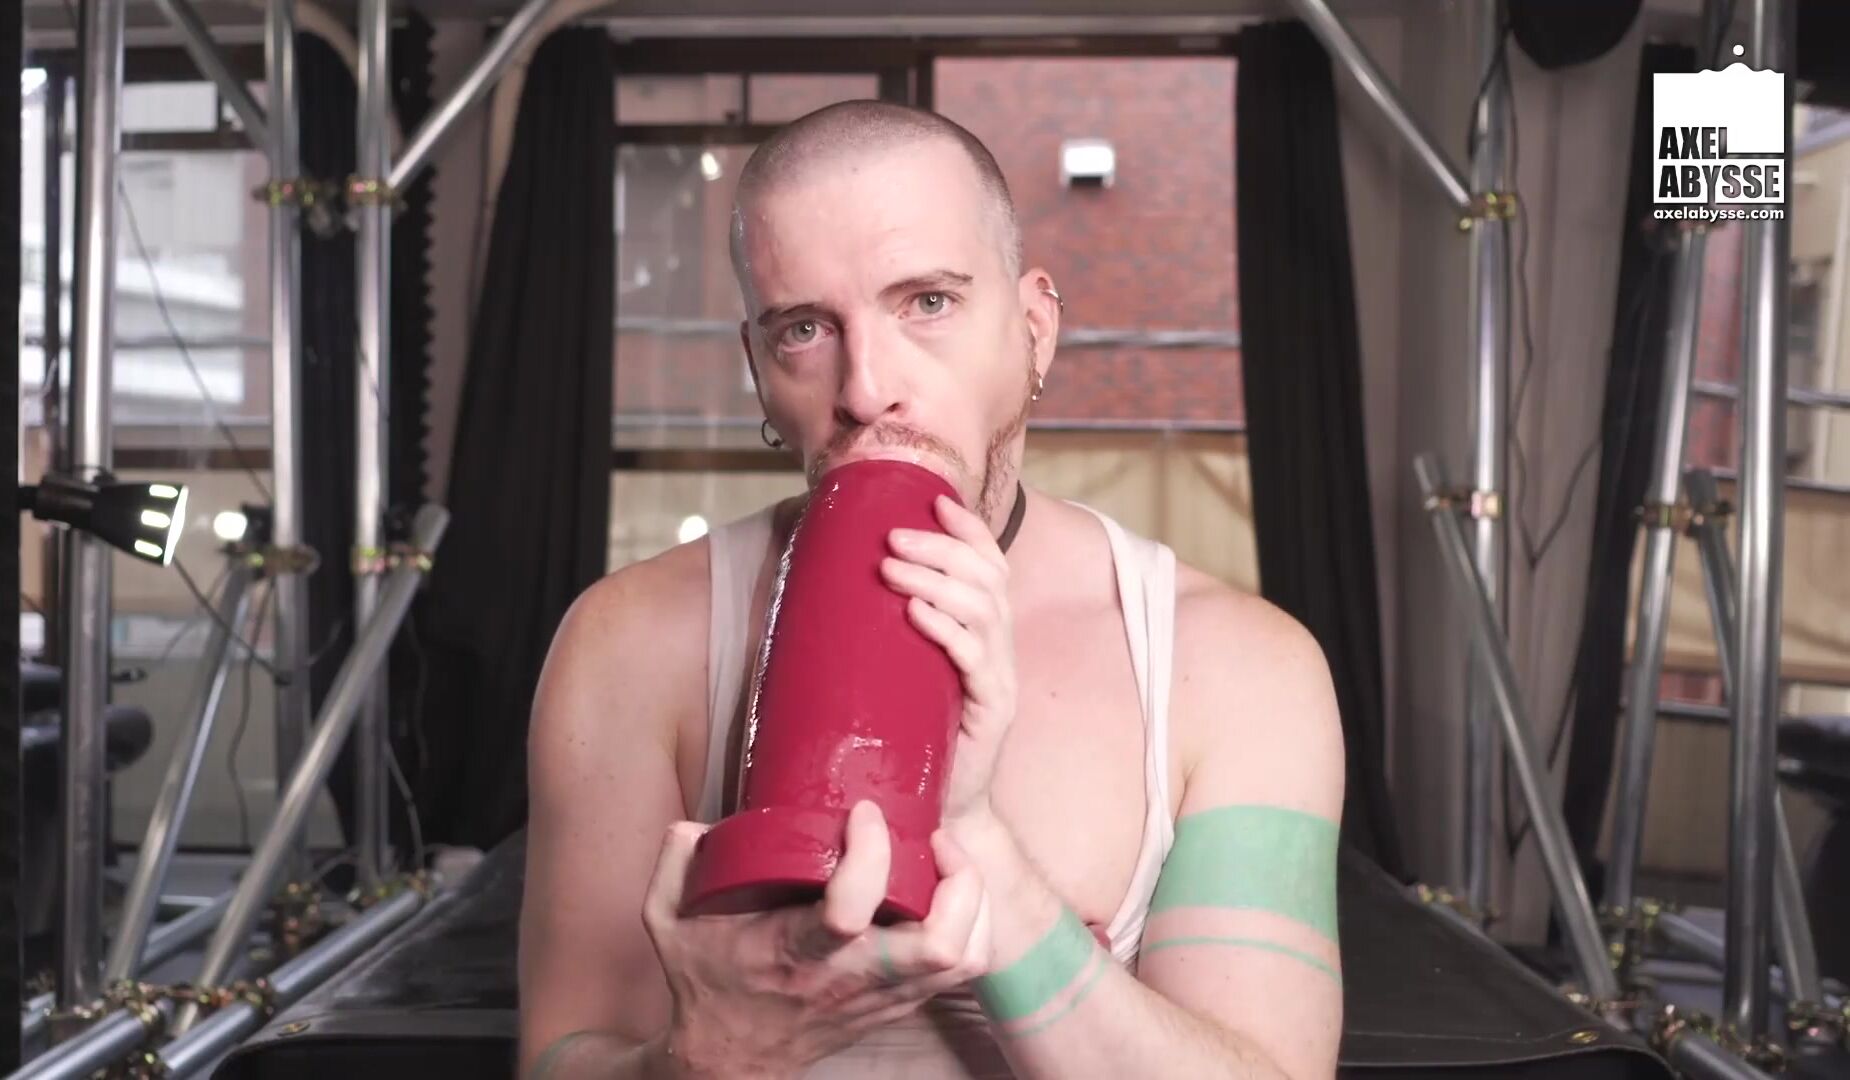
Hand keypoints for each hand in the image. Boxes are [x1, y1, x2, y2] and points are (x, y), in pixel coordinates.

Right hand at [644, 802, 992, 1077]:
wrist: (731, 1059)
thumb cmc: (707, 983)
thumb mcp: (669, 922)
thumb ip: (675, 867)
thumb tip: (693, 825)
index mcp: (794, 952)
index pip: (849, 911)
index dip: (870, 854)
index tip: (863, 813)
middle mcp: (851, 978)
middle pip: (940, 946)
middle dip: (956, 881)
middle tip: (934, 839)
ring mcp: (885, 995)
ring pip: (965, 958)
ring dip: (972, 901)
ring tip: (947, 860)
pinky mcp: (902, 1002)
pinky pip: (963, 967)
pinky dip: (972, 924)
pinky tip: (948, 892)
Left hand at [881, 493, 1018, 822]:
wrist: (934, 815)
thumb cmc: (908, 743)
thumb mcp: (899, 676)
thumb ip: (889, 635)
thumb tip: (837, 584)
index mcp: (984, 636)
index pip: (991, 567)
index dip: (968, 531)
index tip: (934, 502)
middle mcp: (999, 652)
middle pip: (988, 579)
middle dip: (941, 549)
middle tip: (893, 539)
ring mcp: (999, 682)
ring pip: (985, 610)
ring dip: (937, 581)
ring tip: (892, 571)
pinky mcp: (992, 713)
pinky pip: (976, 659)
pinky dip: (947, 629)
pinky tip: (916, 614)